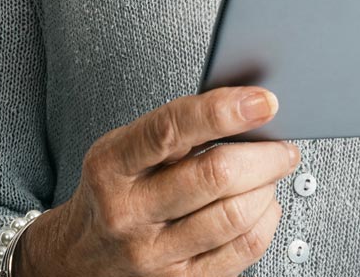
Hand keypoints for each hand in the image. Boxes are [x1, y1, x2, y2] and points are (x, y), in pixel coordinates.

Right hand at [15, 86, 300, 275]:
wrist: (76, 258)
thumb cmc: (113, 189)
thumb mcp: (122, 148)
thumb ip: (174, 128)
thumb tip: (244, 105)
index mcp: (111, 166)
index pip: (171, 129)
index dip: (223, 110)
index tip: (265, 101)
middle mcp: (128, 214)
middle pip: (215, 176)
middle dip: (264, 154)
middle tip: (283, 143)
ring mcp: (152, 257)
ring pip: (235, 215)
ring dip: (267, 186)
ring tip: (272, 170)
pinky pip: (241, 252)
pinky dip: (265, 221)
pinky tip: (263, 203)